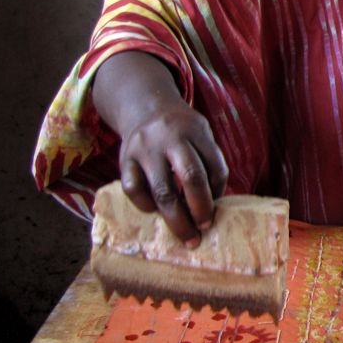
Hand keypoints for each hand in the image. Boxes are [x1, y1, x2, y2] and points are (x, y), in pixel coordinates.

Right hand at [119, 102, 227, 245]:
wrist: (145, 107)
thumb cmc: (181, 130)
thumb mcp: (201, 133)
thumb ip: (209, 161)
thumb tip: (214, 203)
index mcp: (196, 131)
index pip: (215, 166)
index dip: (218, 193)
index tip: (217, 212)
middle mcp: (171, 138)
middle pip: (191, 178)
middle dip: (200, 209)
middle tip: (204, 229)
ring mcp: (145, 149)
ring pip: (163, 190)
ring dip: (177, 218)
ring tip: (187, 235)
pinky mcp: (125, 160)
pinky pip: (134, 190)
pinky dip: (146, 206)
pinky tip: (156, 211)